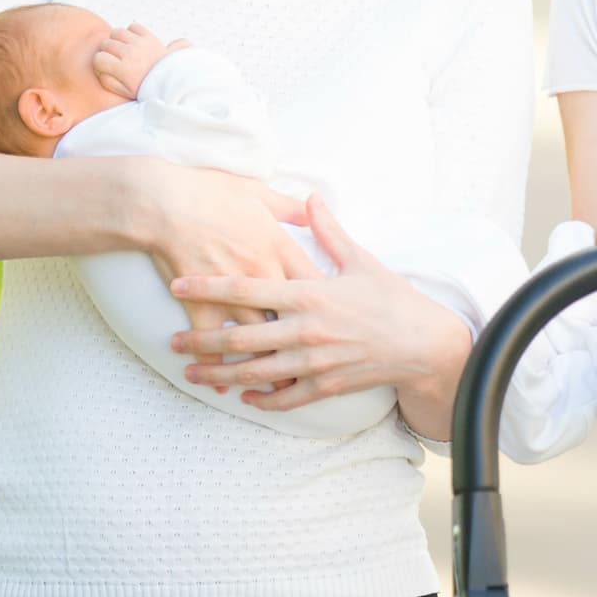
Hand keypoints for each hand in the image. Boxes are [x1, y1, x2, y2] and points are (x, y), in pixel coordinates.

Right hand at [94, 22, 190, 98]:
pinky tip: (134, 41)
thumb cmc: (148, 88)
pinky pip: (133, 26)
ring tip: (122, 49)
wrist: (172, 81)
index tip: (105, 67)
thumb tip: (98, 68)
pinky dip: (131, 31)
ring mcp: (140, 43)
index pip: (98, 58)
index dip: (99, 63)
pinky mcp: (150, 36)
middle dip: (106, 51)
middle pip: (105, 43)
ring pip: (117, 32)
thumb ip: (108, 80)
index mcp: (123, 69)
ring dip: (116, 39)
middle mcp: (130, 53)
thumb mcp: (125, 91)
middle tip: (114, 59)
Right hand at [128, 157, 309, 378]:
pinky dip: (217, 366)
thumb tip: (314, 206)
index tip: (343, 326)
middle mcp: (263, 275)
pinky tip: (223, 386)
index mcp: (280, 248)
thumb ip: (290, 207)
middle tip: (324, 367)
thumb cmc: (212, 192)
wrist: (165, 203)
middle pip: (292, 318)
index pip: (313, 284)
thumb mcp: (260, 193)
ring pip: (256, 338)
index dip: (331, 307)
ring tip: (280, 386)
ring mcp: (232, 294)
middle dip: (309, 346)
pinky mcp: (201, 305)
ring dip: (267, 364)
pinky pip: (212, 344)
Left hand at [169, 195, 471, 434]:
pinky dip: (261, 399)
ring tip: (191, 372)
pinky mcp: (325, 386)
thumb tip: (311, 197)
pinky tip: (243, 397)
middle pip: (240, 337)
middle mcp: (306, 330)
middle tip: (173, 340)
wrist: (424, 342)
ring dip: (220, 373)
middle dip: (202, 339)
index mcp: (310, 294)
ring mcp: (314, 362)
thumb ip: (329, 231)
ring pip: (255, 373)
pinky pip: (285, 398)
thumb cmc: (392, 297)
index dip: (209, 286)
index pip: (247, 289)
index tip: (178, 282)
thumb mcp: (361, 259)